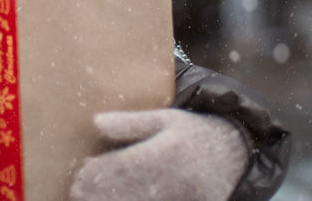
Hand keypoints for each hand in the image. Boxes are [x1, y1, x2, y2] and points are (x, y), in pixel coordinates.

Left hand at [69, 108, 248, 200]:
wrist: (234, 155)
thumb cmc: (192, 133)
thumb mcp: (165, 119)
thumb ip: (131, 123)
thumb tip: (96, 123)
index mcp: (164, 151)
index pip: (122, 166)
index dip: (96, 175)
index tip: (77, 178)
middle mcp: (171, 178)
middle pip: (125, 190)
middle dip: (98, 194)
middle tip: (76, 193)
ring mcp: (179, 197)